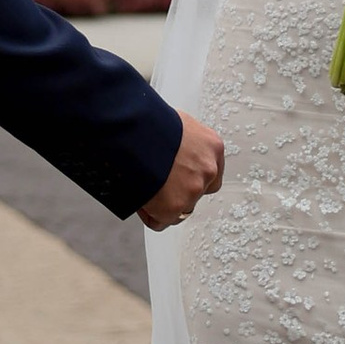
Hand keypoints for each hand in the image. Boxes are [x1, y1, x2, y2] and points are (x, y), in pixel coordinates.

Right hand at [139, 108, 224, 229]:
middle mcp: (209, 169)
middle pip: (197, 192)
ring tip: (144, 187)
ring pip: (180, 208)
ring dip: (163, 203)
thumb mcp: (176, 126)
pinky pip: (160, 221)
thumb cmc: (147, 122)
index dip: (190, 176)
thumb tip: (173, 153)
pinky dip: (149, 214)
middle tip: (159, 184)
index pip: (210, 173)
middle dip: (179, 191)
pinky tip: (139, 198)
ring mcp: (194, 190)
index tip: (177, 176)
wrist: (131, 129)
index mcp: (212, 147)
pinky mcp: (175, 206)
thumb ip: (183, 144)